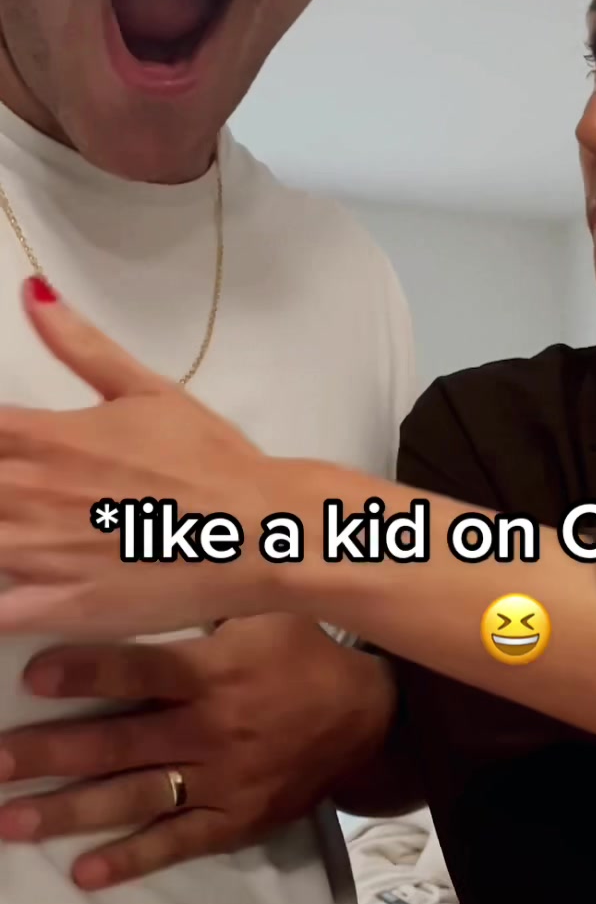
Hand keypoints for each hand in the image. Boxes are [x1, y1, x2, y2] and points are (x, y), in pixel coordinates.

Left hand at [0, 280, 285, 636]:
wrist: (262, 531)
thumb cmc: (213, 463)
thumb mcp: (148, 390)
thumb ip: (80, 344)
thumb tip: (34, 295)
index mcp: (43, 435)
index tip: (5, 452)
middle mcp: (27, 492)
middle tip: (20, 495)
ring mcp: (37, 554)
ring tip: (16, 535)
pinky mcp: (59, 609)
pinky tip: (8, 593)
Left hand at [0, 617, 395, 887]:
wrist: (368, 721)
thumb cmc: (302, 654)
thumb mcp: (263, 609)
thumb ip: (202, 599)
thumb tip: (137, 571)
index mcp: (216, 673)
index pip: (143, 672)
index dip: (88, 673)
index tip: (33, 676)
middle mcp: (214, 730)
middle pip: (121, 744)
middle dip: (50, 754)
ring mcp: (224, 782)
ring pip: (136, 798)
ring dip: (70, 811)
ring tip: (12, 821)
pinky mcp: (236, 820)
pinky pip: (178, 844)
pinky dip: (132, 860)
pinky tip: (85, 872)